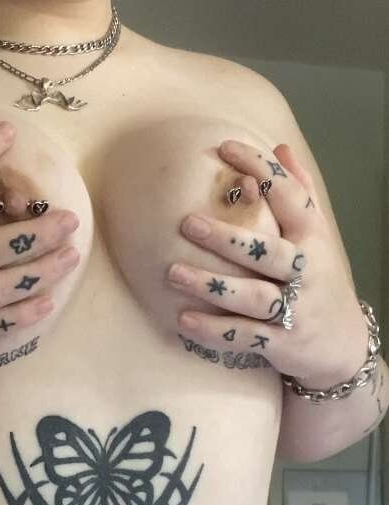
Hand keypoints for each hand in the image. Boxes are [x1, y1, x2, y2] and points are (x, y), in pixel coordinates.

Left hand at [168, 139, 367, 388]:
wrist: (343, 345)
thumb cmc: (320, 280)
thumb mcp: (317, 234)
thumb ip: (299, 192)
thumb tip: (281, 147)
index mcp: (312, 238)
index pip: (289, 196)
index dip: (261, 170)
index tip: (225, 148)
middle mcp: (306, 271)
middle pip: (267, 251)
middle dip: (228, 238)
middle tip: (186, 224)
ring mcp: (295, 309)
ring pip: (252, 296)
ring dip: (212, 285)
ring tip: (172, 273)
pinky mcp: (282, 343)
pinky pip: (245, 335)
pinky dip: (214, 329)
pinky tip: (183, 319)